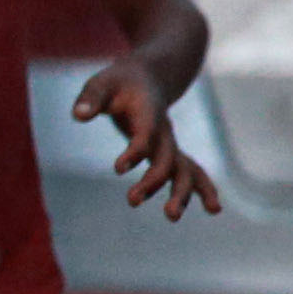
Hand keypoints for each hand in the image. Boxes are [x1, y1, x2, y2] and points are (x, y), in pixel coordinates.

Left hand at [75, 59, 224, 218]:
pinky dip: (200, 189)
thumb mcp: (101, 84)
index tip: (118, 168)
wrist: (149, 76)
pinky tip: (213, 209)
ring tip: (172, 217)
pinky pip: (187, 172)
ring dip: (182, 193)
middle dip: (154, 181)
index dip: (135, 150)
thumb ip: (91, 98)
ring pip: (184, 169)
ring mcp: (169, 142)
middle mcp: (164, 130)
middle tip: (132, 201)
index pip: (146, 134)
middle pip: (167, 158)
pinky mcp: (168, 151)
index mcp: (149, 113)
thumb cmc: (119, 82)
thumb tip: (79, 115)